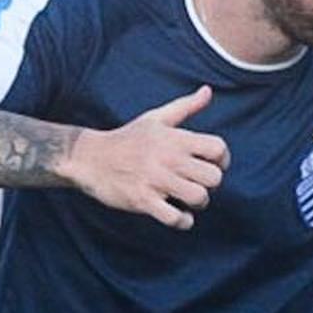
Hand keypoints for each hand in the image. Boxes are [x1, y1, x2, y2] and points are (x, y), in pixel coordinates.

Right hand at [61, 84, 227, 229]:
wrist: (90, 158)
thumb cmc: (128, 138)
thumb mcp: (156, 118)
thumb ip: (186, 106)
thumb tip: (208, 91)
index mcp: (174, 138)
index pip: (218, 148)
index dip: (222, 159)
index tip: (212, 165)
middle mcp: (168, 158)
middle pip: (214, 177)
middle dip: (211, 185)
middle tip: (198, 184)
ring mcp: (155, 180)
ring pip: (198, 198)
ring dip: (198, 204)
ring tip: (188, 201)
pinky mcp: (143, 200)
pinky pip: (175, 218)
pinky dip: (182, 221)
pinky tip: (178, 215)